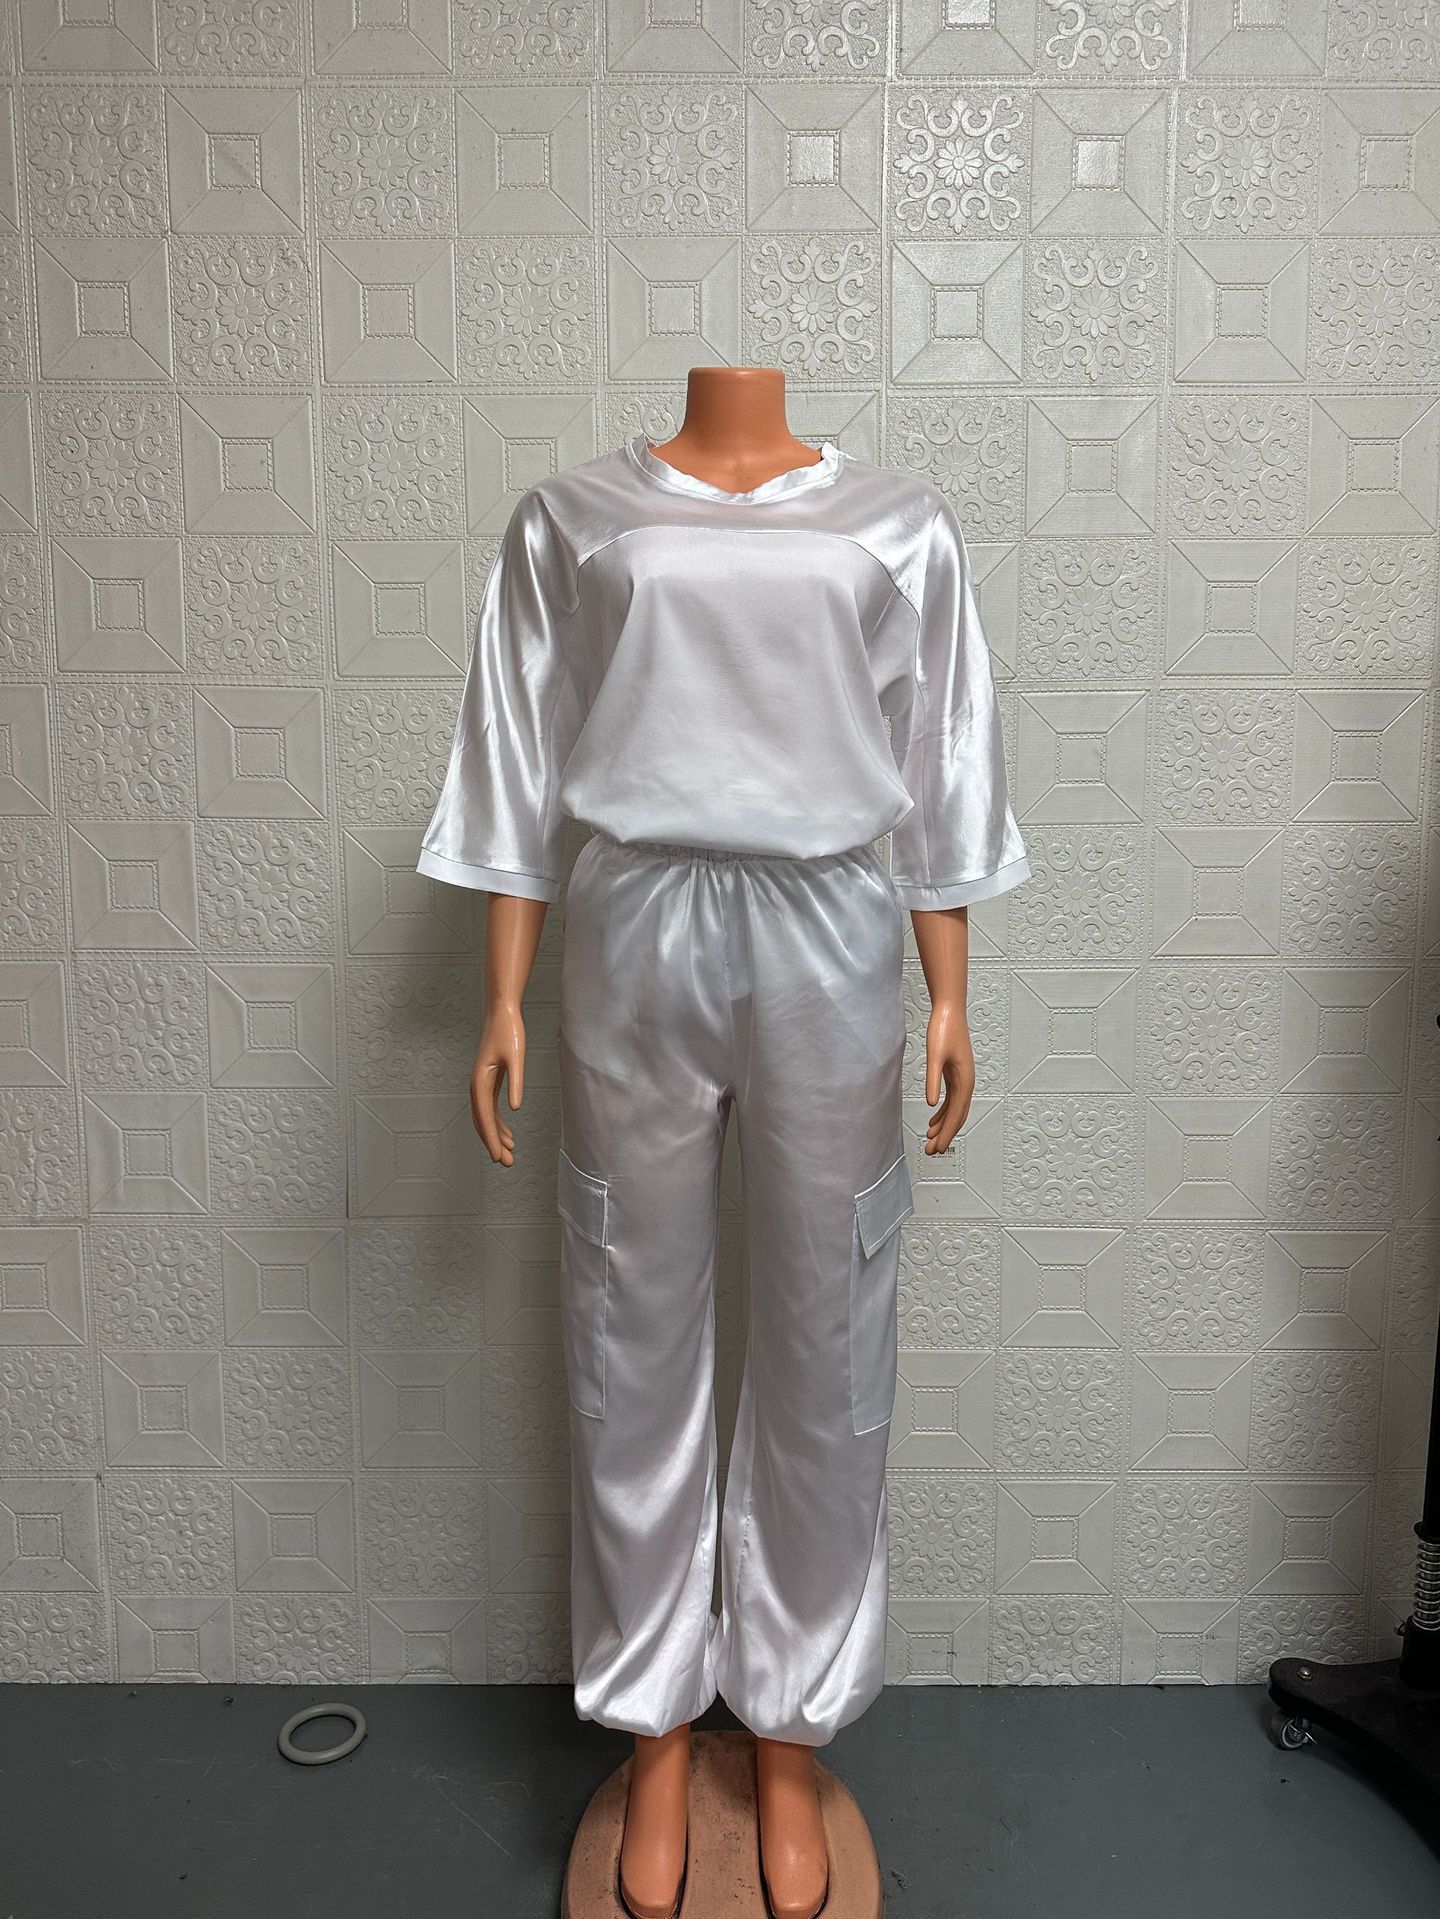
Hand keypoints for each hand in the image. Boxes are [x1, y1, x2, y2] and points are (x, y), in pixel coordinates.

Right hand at [470, 1000, 524, 1164]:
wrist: (501, 1014)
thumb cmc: (509, 1033)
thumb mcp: (516, 1057)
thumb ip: (516, 1083)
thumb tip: (514, 1109)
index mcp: (480, 1081)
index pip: (485, 1117)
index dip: (491, 1139)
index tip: (498, 1157)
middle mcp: (476, 1085)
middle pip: (482, 1121)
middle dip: (492, 1143)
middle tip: (506, 1163)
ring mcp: (481, 1084)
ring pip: (485, 1117)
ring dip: (496, 1136)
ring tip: (509, 1153)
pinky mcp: (488, 1081)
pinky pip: (490, 1108)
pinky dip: (498, 1123)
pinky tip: (508, 1133)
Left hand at [922, 997, 974, 1154]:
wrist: (950, 1011)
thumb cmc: (944, 1030)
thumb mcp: (934, 1056)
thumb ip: (933, 1080)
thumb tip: (931, 1105)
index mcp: (965, 1081)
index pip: (956, 1115)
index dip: (947, 1134)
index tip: (937, 1148)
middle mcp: (967, 1083)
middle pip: (958, 1116)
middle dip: (945, 1135)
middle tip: (932, 1152)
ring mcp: (962, 1079)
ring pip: (955, 1110)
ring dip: (944, 1126)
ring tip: (931, 1140)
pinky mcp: (955, 1074)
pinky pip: (951, 1100)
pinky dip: (943, 1112)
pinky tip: (933, 1120)